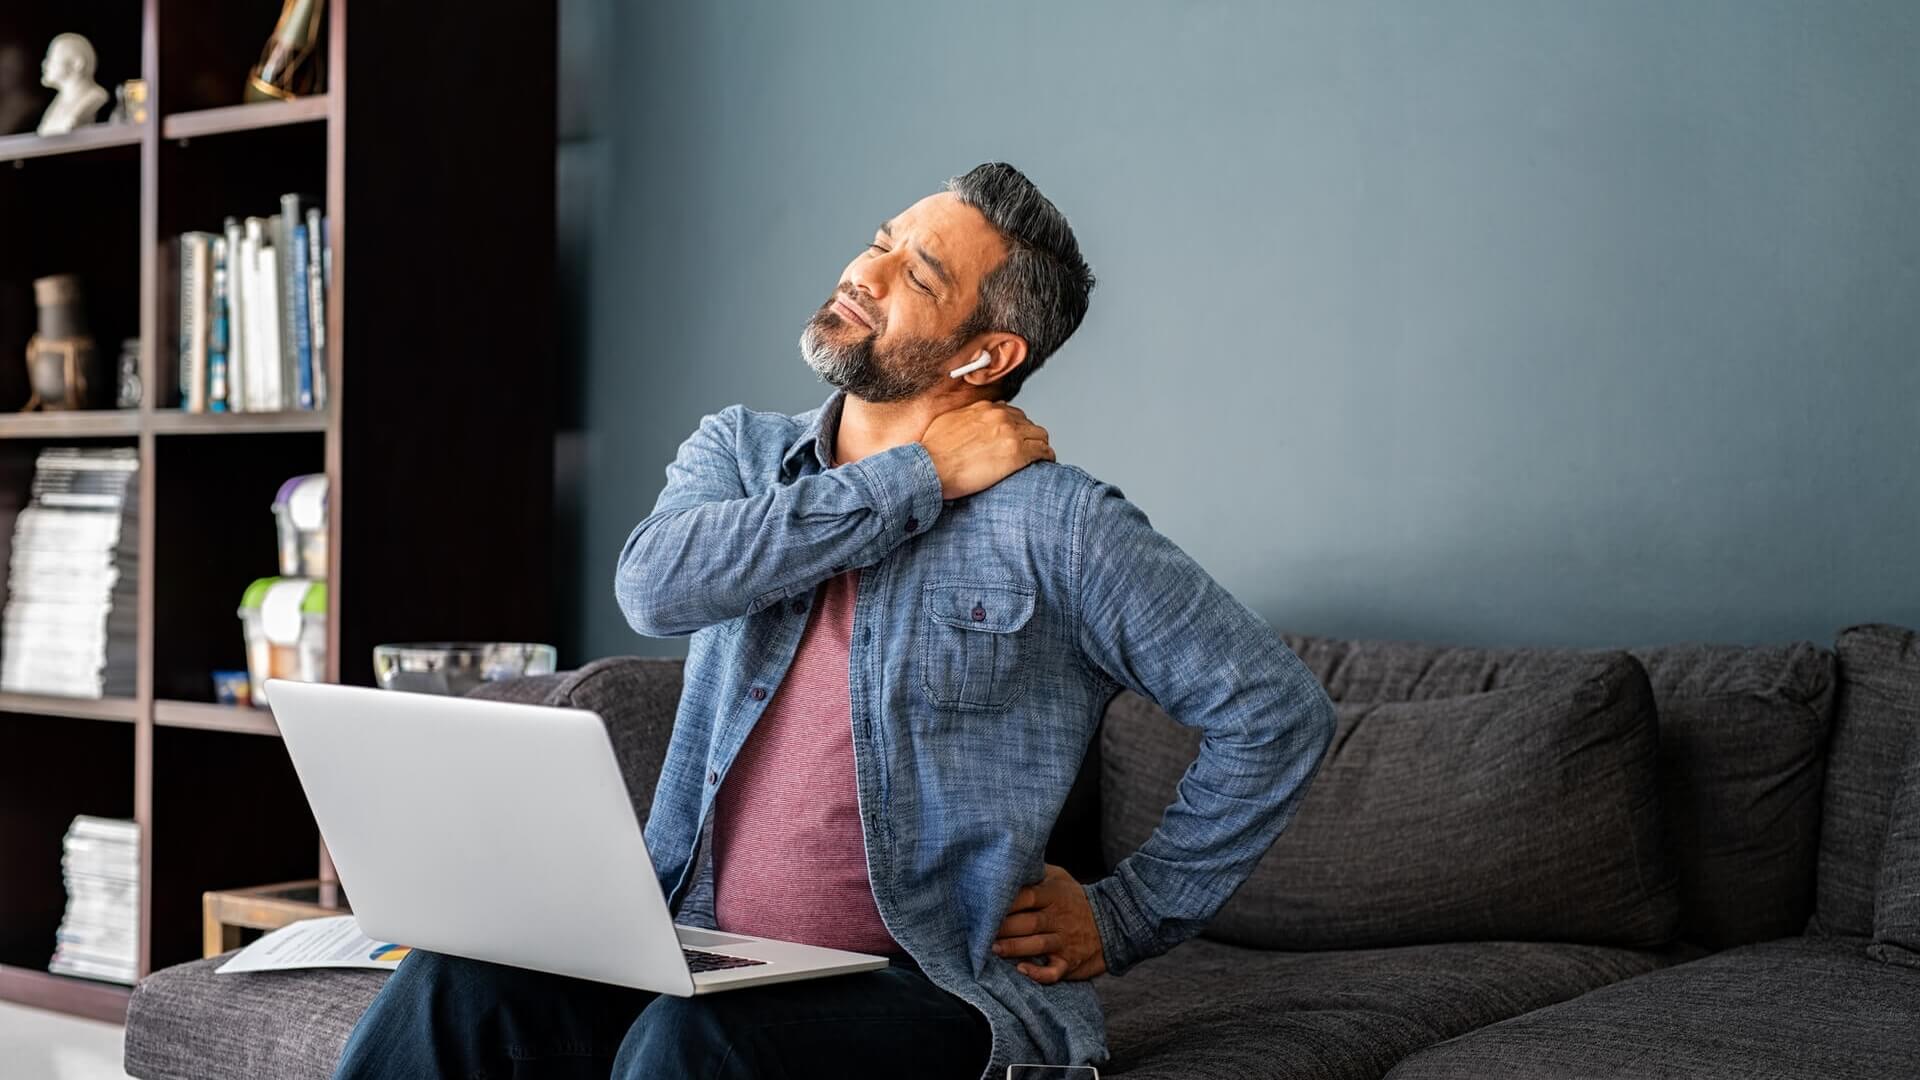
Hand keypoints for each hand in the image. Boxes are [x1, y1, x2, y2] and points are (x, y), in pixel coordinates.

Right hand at [919, 400, 1054, 500]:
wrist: (929, 466)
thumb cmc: (931, 451)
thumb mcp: (946, 423)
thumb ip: (962, 419)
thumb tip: (962, 425)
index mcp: (984, 409)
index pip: (1010, 413)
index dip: (1013, 427)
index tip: (1011, 438)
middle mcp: (1000, 416)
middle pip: (1027, 423)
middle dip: (1027, 436)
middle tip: (1024, 451)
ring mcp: (1010, 434)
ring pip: (1039, 435)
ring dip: (1038, 446)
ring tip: (1037, 458)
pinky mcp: (1017, 454)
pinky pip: (1043, 452)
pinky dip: (1046, 457)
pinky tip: (1044, 464)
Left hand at [990, 863, 1106, 983]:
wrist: (1112, 922)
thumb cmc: (1074, 899)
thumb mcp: (1059, 878)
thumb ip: (1035, 871)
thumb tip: (1007, 861)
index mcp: (1054, 895)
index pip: (1027, 897)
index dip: (1006, 902)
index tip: (984, 905)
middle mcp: (1059, 918)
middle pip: (1028, 922)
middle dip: (1003, 928)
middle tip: (979, 931)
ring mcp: (1064, 941)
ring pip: (1037, 945)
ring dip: (1014, 948)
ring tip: (992, 950)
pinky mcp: (1069, 962)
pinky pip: (1053, 971)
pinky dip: (1038, 974)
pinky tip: (1021, 970)